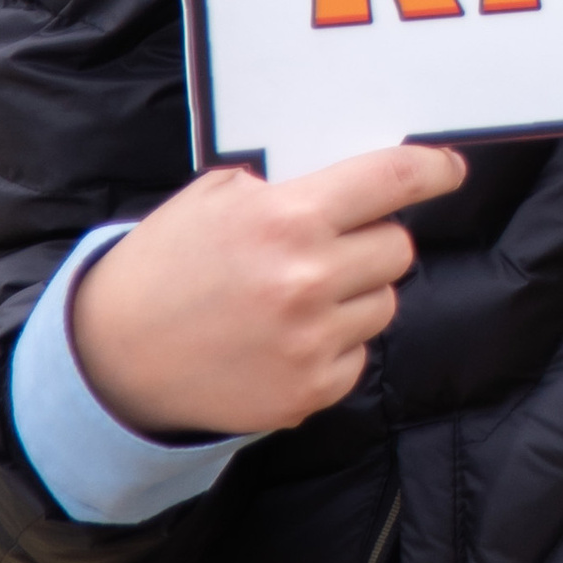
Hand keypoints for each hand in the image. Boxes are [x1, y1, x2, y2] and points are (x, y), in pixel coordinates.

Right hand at [71, 144, 467, 437]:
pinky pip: (358, 353)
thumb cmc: (166, 265)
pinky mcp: (307, 393)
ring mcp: (311, 342)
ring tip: (296, 297)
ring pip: (383, 302)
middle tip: (327, 247)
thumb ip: (291, 187)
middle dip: (371, 241)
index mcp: (288, 219)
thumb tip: (359, 185)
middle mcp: (308, 279)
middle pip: (397, 247)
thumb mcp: (218, 198)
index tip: (450, 169)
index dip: (432, 170)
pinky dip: (335, 343)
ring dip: (355, 294)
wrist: (112, 360)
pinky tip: (286, 338)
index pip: (391, 181)